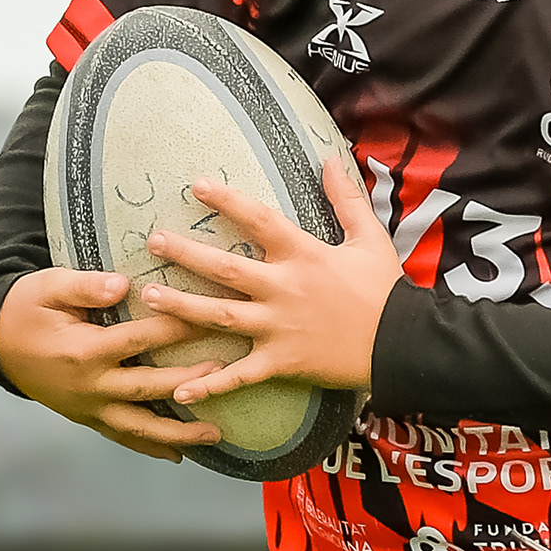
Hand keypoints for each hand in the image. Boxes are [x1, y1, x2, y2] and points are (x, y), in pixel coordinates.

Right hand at [0, 267, 227, 462]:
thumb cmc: (28, 308)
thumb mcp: (48, 287)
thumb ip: (85, 286)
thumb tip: (122, 284)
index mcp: (84, 351)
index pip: (138, 339)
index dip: (174, 329)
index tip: (207, 320)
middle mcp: (90, 386)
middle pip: (148, 388)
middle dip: (187, 383)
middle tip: (224, 374)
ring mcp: (89, 408)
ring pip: (140, 426)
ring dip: (178, 433)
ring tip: (214, 434)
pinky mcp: (87, 419)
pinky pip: (123, 437)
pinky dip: (150, 447)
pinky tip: (179, 454)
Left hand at [143, 159, 401, 402]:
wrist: (402, 343)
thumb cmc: (386, 291)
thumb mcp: (369, 238)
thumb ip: (346, 198)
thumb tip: (331, 159)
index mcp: (303, 255)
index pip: (258, 219)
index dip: (226, 200)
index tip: (196, 185)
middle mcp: (283, 288)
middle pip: (224, 268)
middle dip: (185, 254)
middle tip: (153, 242)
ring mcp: (278, 327)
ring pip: (219, 316)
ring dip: (181, 308)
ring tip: (148, 297)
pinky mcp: (281, 362)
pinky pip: (238, 375)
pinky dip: (209, 385)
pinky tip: (179, 391)